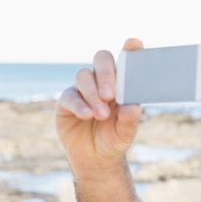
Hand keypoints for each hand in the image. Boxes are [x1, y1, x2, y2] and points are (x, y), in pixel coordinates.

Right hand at [55, 38, 143, 170]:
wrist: (95, 158)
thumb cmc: (114, 139)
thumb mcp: (126, 133)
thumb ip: (130, 120)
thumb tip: (133, 106)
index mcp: (121, 84)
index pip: (125, 61)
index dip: (130, 50)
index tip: (134, 43)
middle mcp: (102, 81)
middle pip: (101, 60)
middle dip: (106, 73)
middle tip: (111, 94)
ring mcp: (83, 89)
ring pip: (84, 76)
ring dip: (93, 94)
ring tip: (102, 115)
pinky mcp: (66, 101)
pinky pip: (70, 96)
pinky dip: (80, 105)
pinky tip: (87, 115)